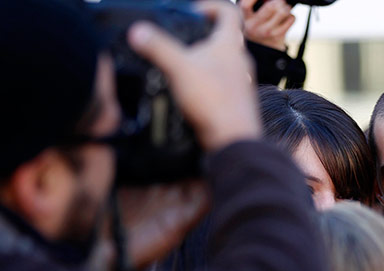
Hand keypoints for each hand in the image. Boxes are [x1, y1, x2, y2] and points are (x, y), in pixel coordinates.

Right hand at [127, 1, 260, 151]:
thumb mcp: (179, 68)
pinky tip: (190, 91)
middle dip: (202, 35)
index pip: (228, 12)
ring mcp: (241, 81)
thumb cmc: (216, 103)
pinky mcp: (236, 100)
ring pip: (223, 62)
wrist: (233, 140)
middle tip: (182, 40)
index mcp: (230, 45)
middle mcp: (241, 62)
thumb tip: (139, 31)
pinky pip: (221, 83)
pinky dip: (206, 81)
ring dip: (204, 60)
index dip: (210, 6)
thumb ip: (157, 47)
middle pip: (225, 37)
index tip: (193, 12)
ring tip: (182, 65)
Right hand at [240, 0, 295, 50]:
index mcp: (245, 18)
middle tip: (279, 2)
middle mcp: (254, 26)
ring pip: (283, 12)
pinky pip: (291, 19)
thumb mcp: (250, 16)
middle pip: (270, 7)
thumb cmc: (257, 27)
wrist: (262, 49)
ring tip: (284, 9)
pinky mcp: (278, 36)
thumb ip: (256, 5)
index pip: (246, 5)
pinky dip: (291, 16)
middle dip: (278, 1)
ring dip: (286, 7)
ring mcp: (267, 32)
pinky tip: (286, 18)